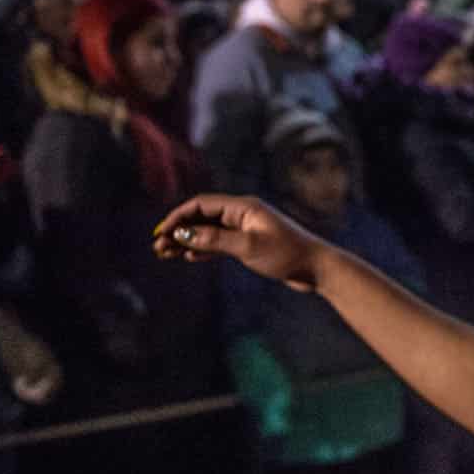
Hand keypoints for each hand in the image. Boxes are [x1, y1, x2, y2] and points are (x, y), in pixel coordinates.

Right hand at [154, 195, 329, 291]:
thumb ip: (215, 240)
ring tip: (165, 253)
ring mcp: (245, 228)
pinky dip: (202, 249)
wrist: (316, 268)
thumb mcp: (248, 247)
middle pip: (202, 217)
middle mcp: (242, 214)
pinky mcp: (249, 243)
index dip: (178, 217)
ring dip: (187, 241)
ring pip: (208, 231)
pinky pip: (219, 242)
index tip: (160, 233)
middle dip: (178, 230)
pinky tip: (188, 257)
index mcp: (243, 207)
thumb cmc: (287, 254)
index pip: (201, 205)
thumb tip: (184, 235)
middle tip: (157, 247)